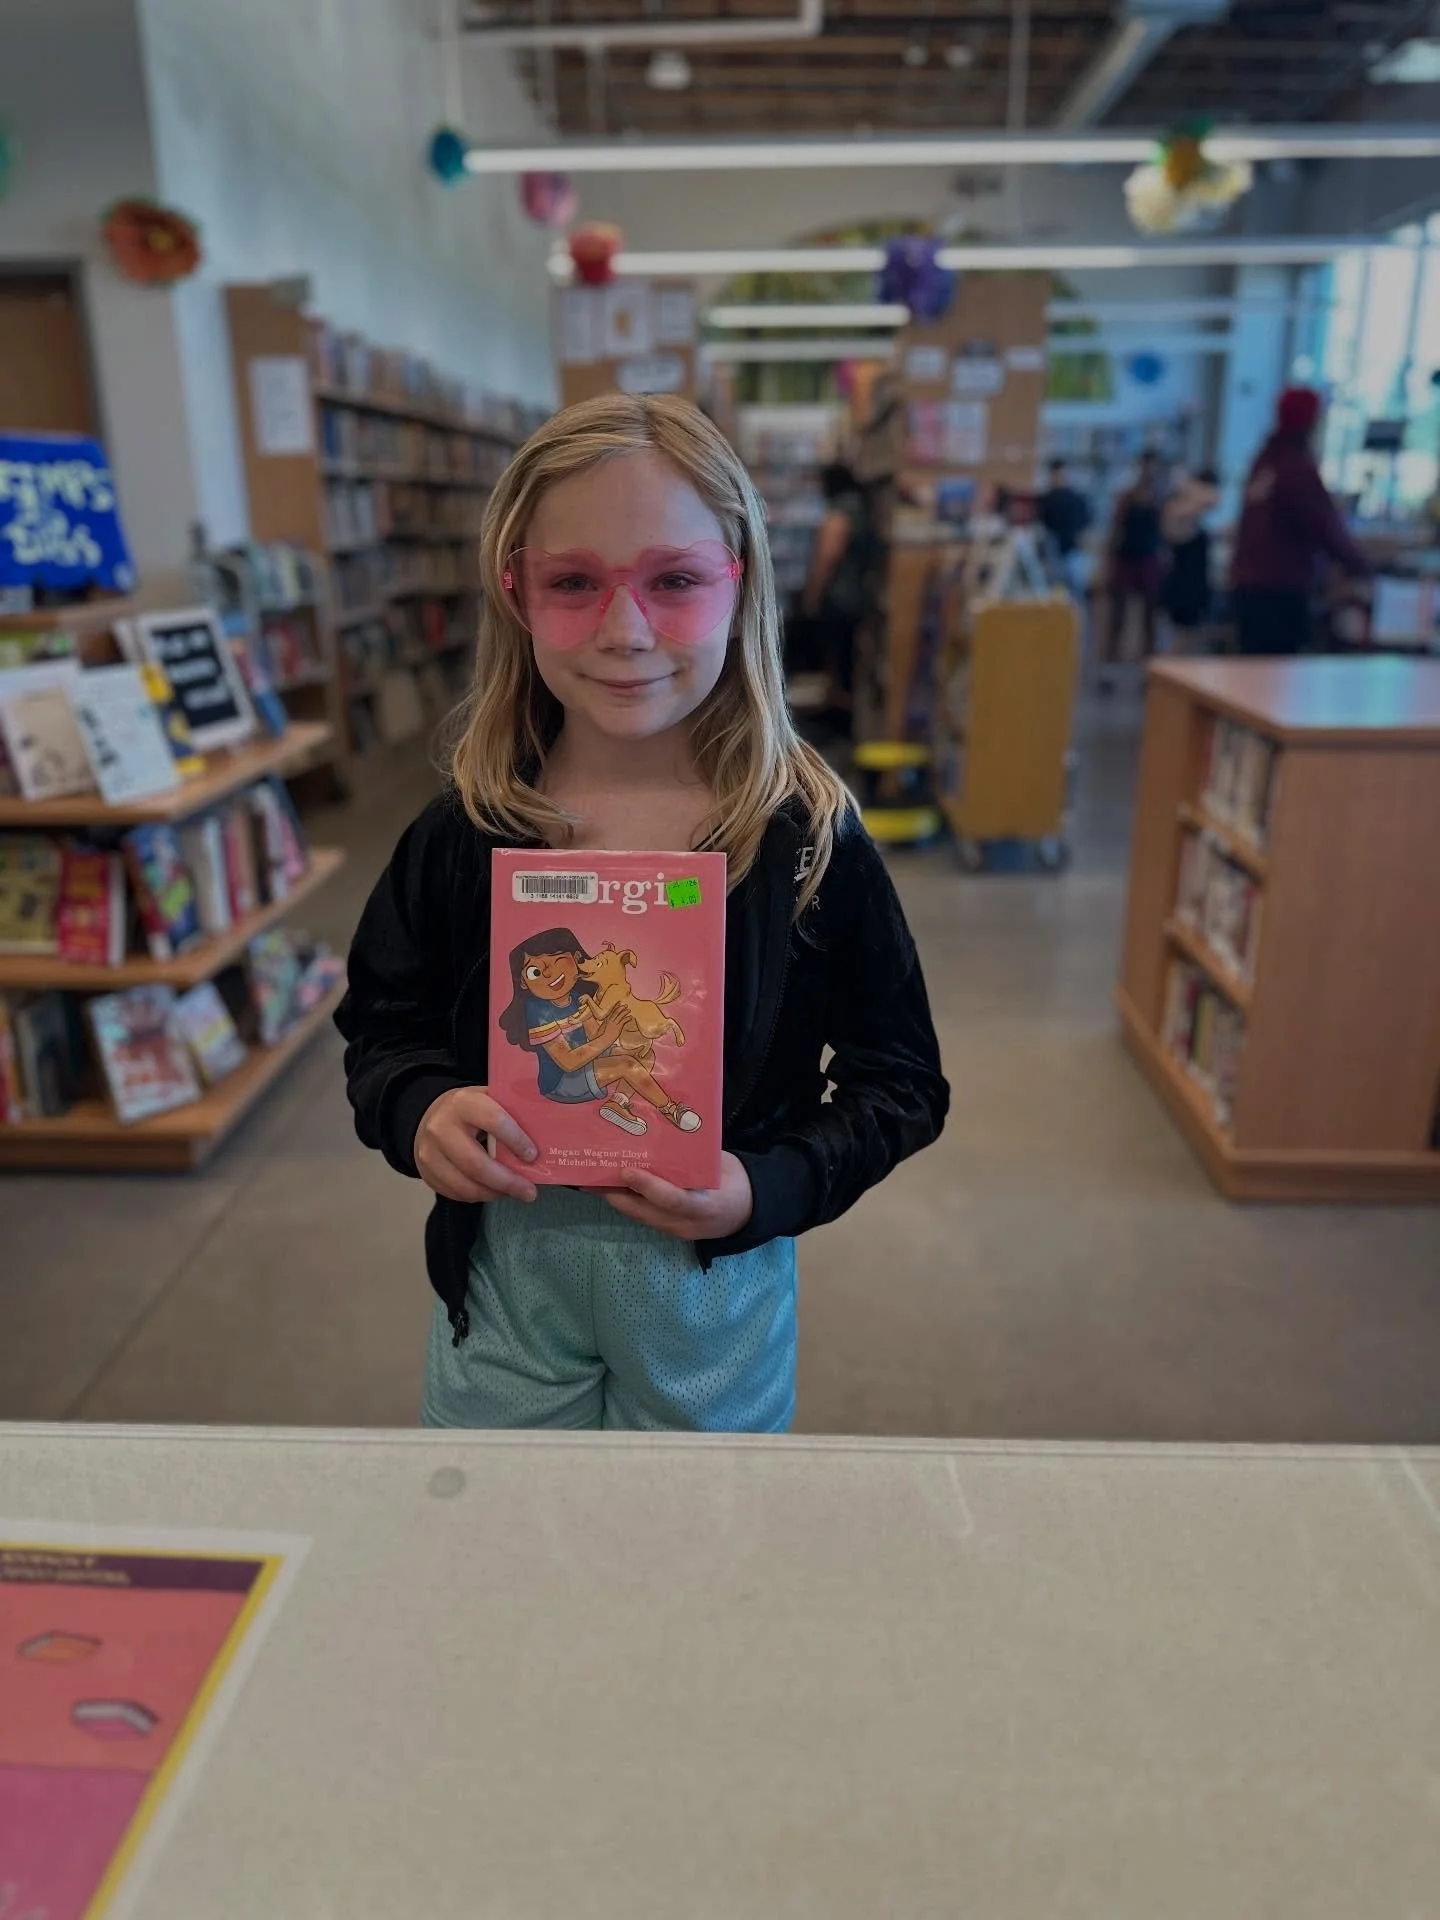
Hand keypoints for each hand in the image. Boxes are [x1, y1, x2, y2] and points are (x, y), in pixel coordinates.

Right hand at [414, 1085, 536, 1204]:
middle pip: (476, 1163)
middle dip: (507, 1181)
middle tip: (530, 1191)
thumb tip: (547, 1135)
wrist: (429, 1117)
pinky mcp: (427, 1174)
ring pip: (466, 1185)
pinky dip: (480, 1196)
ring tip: (514, 1192)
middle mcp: (441, 1128)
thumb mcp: (488, 1099)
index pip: (493, 1120)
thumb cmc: (470, 1109)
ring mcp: (430, 1154)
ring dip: (495, 1193)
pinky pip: (457, 1193)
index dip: (515, 1140)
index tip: (533, 1156)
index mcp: (463, 1103)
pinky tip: (494, 1191)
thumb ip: (510, 1112)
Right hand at [599, 1005, 630, 1038]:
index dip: (615, 1006)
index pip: (612, 1011)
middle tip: (626, 1005)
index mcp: (607, 1020)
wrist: (603, 1039)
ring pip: (620, 1015)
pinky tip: (630, 1017)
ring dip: (625, 1012)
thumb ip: (605, 1025)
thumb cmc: (602, 1036)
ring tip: (629, 1010)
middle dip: (621, 1007)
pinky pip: (623, 1021)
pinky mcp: (618, 1026)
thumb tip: (607, 1024)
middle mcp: (610, 1020)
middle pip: (616, 1011)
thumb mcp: (602, 1029)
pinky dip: (627, 1018)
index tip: (619, 1002)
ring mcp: (614, 1023)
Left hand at [605, 1152, 753, 1241]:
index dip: (647, 1186)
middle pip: (644, 1212)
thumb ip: (690, 1160)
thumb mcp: (719, 1164)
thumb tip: (657, 1141)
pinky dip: (630, 1202)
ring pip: (640, 1216)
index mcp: (706, 1204)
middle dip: (615, 1194)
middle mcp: (688, 1224)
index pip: (671, 1199)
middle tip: (590, 1176)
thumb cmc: (735, 1180)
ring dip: (617, 1199)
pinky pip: (646, 1217)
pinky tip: (617, 1188)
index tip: (625, 1170)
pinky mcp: (672, 1232)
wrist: (751, 1210)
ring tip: (595, 1180)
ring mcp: (678, 1231)